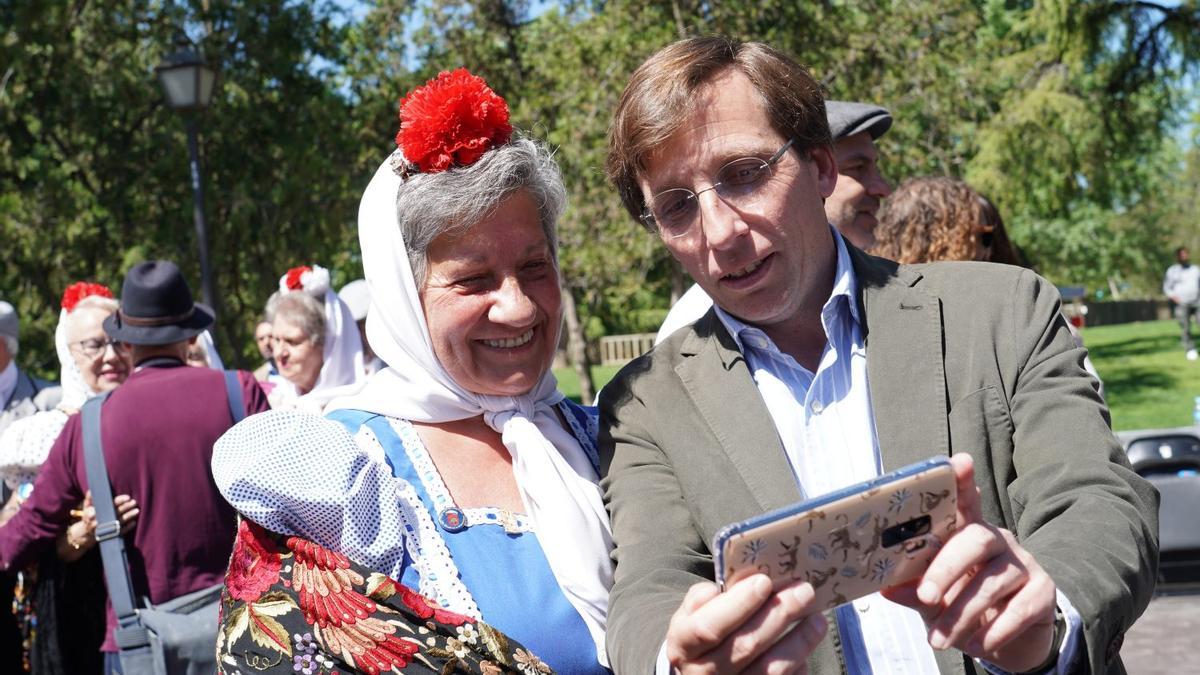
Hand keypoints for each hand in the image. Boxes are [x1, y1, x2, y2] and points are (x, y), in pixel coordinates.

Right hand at [74, 491, 139, 547]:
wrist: (85, 533)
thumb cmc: (88, 516)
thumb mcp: (86, 507)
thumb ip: (89, 498)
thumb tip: (92, 490)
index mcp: (95, 512)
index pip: (109, 505)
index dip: (118, 501)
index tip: (127, 497)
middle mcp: (100, 521)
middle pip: (115, 513)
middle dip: (125, 507)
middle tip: (134, 502)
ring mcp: (105, 529)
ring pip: (118, 522)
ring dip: (128, 516)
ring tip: (137, 510)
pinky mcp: (109, 536)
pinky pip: (119, 532)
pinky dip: (126, 528)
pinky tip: (134, 522)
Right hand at [665, 574, 826, 673]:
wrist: (702, 674)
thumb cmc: (701, 634)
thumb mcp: (690, 615)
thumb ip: (701, 599)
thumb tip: (718, 589)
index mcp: (683, 647)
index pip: (708, 627)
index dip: (737, 605)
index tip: (764, 581)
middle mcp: (704, 674)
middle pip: (745, 645)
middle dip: (778, 615)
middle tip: (804, 591)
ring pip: (770, 670)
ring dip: (799, 641)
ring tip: (817, 618)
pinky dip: (798, 664)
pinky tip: (807, 643)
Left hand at [882, 454, 1056, 672]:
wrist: (1006, 641)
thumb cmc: (959, 606)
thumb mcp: (932, 598)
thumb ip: (912, 589)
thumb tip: (884, 587)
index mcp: (966, 532)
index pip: (964, 501)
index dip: (961, 481)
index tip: (958, 462)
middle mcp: (997, 540)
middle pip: (976, 540)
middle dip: (946, 568)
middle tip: (926, 598)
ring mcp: (1023, 564)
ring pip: (993, 581)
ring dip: (962, 614)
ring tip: (939, 640)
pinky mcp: (1043, 592)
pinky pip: (1020, 608)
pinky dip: (995, 630)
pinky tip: (978, 645)